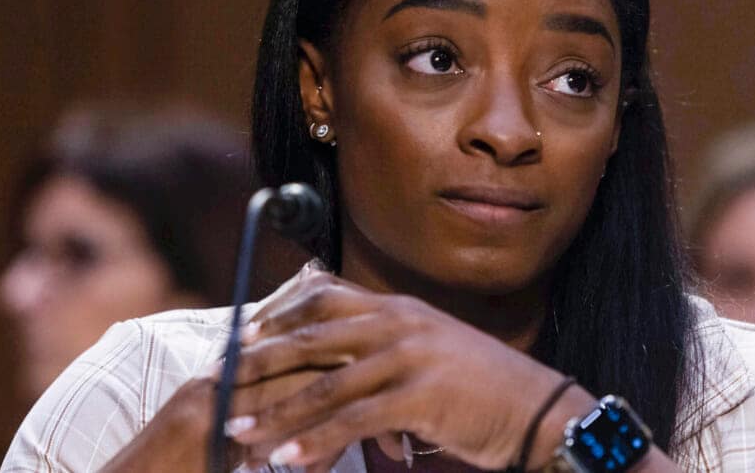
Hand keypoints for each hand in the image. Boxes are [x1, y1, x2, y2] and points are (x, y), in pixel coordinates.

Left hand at [224, 271, 596, 470]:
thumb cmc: (481, 385)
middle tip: (218, 383)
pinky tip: (288, 461)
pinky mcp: (420, 395)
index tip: (242, 336)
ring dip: (275, 412)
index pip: (325, 298)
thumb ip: (388, 348)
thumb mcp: (432, 350)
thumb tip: (343, 368)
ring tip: (236, 432)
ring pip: (325, 385)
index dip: (279, 315)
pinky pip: (353, 422)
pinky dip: (315, 442)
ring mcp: (410, 356)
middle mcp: (400, 323)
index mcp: (399, 308)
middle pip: (311, 337)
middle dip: (259, 362)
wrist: (537, 406)